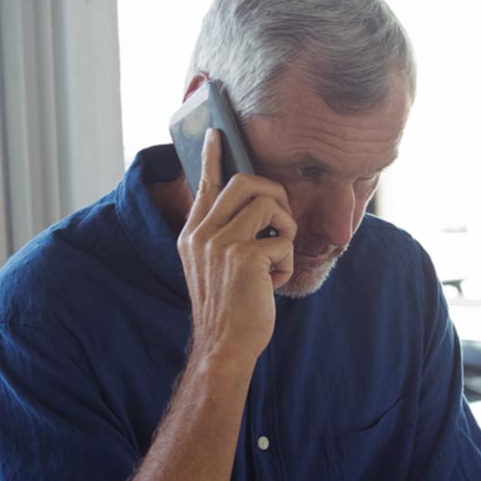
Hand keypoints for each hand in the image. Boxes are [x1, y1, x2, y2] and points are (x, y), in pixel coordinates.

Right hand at [177, 128, 295, 367]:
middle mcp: (202, 233)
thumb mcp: (215, 267)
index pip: (205, 185)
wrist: (224, 346)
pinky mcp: (243, 256)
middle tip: (283, 220)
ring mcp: (220, 243)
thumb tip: (258, 207)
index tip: (217, 134)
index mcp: (193, 234)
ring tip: (277, 256)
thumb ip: (225, 236)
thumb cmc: (229, 309)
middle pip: (245, 182)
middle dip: (275, 194)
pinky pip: (283, 240)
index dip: (213, 157)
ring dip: (285, 229)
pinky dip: (287, 263)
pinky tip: (273, 284)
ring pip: (268, 204)